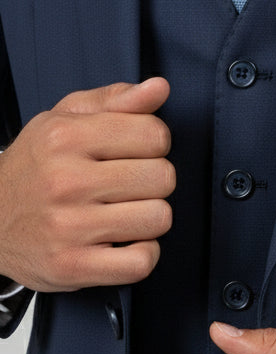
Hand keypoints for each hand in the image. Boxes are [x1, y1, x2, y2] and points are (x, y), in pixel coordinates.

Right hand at [0, 78, 174, 291]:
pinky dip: (142, 254)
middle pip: (162, 177)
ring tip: (122, 212)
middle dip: (152, 181)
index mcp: (65, 137)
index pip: (155, 135)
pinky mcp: (72, 266)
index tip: (135, 152)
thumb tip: (159, 87)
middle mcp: (65, 180)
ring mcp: (68, 227)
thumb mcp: (65, 119)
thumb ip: (116, 100)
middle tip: (125, 185)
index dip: (153, 144)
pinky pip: (141, 262)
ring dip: (148, 218)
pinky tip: (123, 242)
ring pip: (158, 218)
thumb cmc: (35, 167)